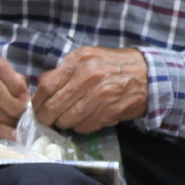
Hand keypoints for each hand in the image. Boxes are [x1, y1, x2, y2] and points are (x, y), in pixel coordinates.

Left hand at [33, 47, 149, 133]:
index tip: (36, 108)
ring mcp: (99, 96)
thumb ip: (64, 70)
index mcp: (79, 61)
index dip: (37, 101)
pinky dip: (81, 127)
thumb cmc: (114, 64)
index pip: (47, 86)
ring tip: (67, 120)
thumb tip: (41, 86)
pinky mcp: (109, 111)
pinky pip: (85, 127)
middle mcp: (88, 77)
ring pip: (68, 120)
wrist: (148, 74)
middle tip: (46, 121)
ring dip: (64, 123)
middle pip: (54, 106)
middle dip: (47, 118)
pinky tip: (85, 120)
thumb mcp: (87, 57)